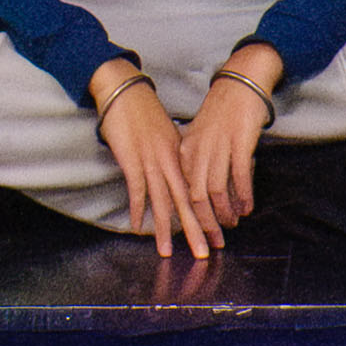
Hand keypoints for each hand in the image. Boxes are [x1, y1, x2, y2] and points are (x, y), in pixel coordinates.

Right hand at [95, 64, 217, 254]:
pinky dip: (138, 209)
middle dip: (196, 230)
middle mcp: (171, 161)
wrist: (126, 91)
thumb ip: (175, 157)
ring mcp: (152, 161)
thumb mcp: (168, 135)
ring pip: (163, 201)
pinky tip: (138, 228)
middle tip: (205, 253)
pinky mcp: (133, 160)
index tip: (218, 235)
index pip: (199, 192)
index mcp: (182, 156)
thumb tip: (181, 178)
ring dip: (165, 229)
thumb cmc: (145, 113)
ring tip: (167, 252)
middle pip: (187, 201)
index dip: (208, 216)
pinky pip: (137, 189)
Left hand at [179, 45, 280, 231]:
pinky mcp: (238, 142)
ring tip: (233, 224)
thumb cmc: (223, 112)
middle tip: (215, 239)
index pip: (182, 189)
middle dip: (205, 222)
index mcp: (186, 149)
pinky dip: (243, 195)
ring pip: (216, 190)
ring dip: (225, 212)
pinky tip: (247, 207)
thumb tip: (202, 194)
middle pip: (196, 195)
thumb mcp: (201, 136)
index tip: (197, 232)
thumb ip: (198, 162)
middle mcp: (199, 149)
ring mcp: (218, 146)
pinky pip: (239, 176)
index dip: (189, 214)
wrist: (241, 83)